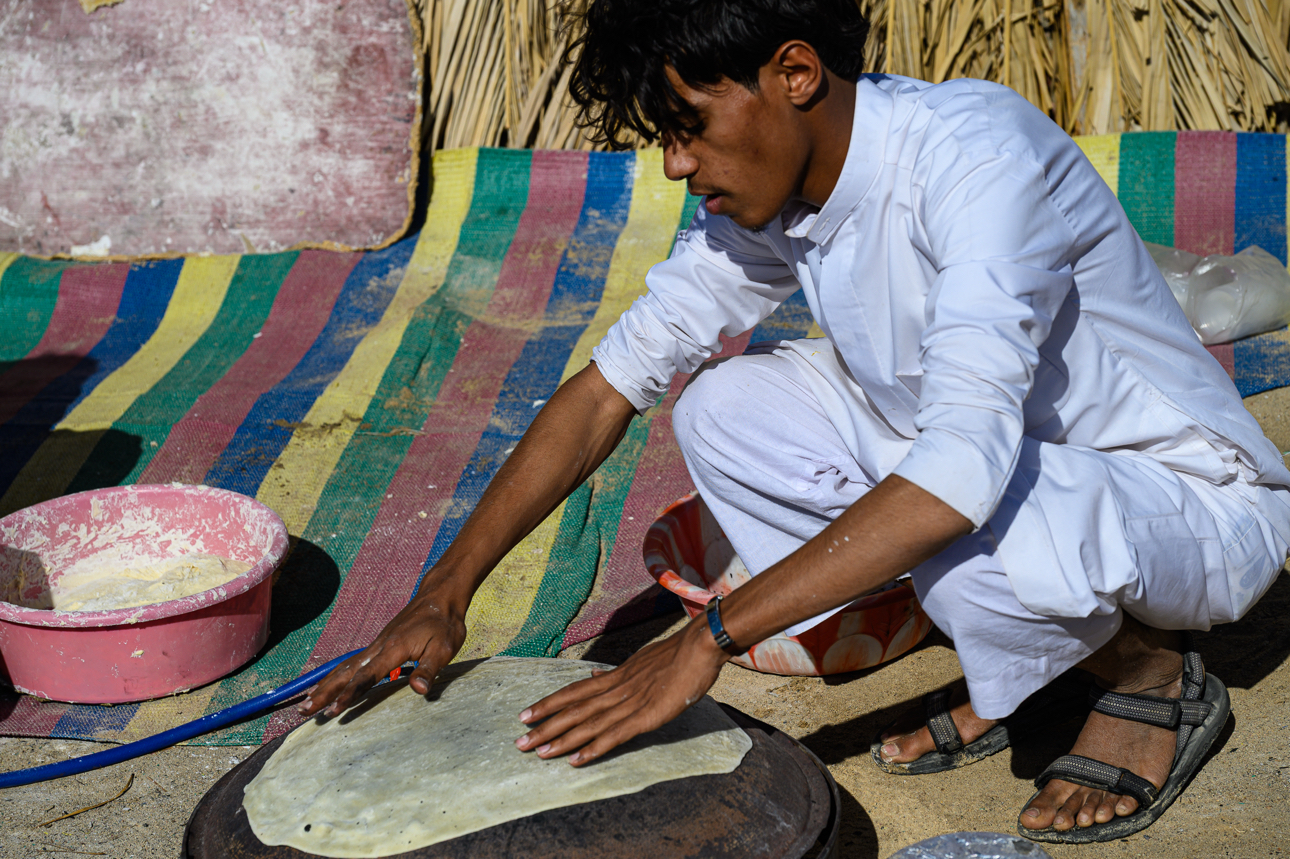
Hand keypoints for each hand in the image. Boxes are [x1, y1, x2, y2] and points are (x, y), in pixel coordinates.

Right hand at [297, 594, 466, 716]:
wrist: (439, 597)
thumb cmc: (443, 623)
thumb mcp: (444, 648)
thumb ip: (429, 669)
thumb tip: (417, 690)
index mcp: (392, 649)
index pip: (366, 676)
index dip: (350, 694)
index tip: (333, 711)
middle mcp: (378, 647)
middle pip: (346, 672)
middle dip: (325, 692)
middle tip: (304, 711)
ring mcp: (377, 645)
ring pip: (345, 667)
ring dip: (326, 685)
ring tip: (307, 703)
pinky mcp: (379, 645)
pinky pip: (352, 663)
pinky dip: (337, 676)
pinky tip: (330, 685)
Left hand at [514, 616, 729, 764]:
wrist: (699, 647)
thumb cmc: (676, 654)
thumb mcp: (640, 661)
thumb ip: (616, 674)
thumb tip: (594, 678)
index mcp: (615, 677)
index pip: (574, 692)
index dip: (548, 704)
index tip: (525, 715)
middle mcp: (615, 689)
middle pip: (573, 710)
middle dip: (544, 727)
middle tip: (518, 743)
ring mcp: (629, 703)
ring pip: (588, 724)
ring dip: (561, 740)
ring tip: (537, 753)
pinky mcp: (645, 717)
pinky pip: (614, 736)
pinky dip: (593, 749)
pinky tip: (575, 761)